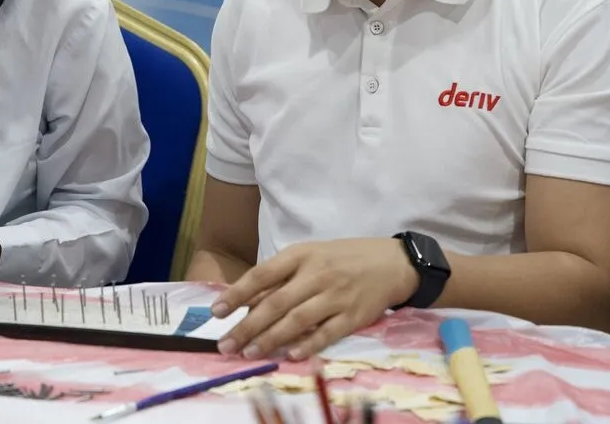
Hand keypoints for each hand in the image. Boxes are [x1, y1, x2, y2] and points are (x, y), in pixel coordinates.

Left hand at [211, 238, 418, 361]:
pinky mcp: (354, 316)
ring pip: (297, 320)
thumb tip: (248, 301)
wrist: (392, 261)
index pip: (262, 275)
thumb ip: (281, 275)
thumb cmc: (343, 257)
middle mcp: (316, 274)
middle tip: (226, 344)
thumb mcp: (310, 255)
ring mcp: (336, 296)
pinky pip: (327, 333)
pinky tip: (290, 355)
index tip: (217, 311)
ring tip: (249, 353)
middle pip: (276, 303)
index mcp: (301, 255)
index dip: (237, 293)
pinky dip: (308, 345)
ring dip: (271, 339)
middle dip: (248, 326)